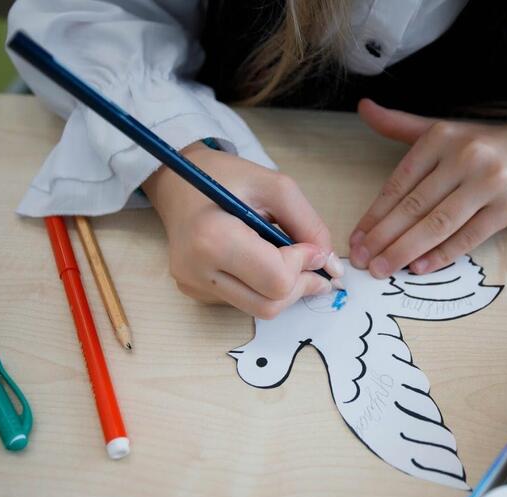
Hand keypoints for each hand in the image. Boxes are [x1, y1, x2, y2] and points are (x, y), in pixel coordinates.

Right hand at [143, 142, 343, 318]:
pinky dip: (264, 286)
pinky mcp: (196, 292)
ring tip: (290, 259)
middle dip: (300, 285)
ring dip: (285, 288)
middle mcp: (196, 271)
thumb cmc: (225, 177)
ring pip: (259, 309)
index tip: (311, 246)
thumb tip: (330, 266)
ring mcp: (194, 286)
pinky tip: (261, 260)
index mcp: (212, 239)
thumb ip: (309, 225)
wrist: (176, 182)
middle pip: (269, 305)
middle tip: (314, 263)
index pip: (276, 280)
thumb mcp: (275, 187)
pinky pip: (244, 301)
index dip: (304, 266)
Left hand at [349, 99, 506, 278]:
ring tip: (382, 269)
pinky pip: (468, 237)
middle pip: (415, 206)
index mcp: (441, 137)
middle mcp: (464, 157)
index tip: (357, 238)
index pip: (399, 182)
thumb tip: (364, 106)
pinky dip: (442, 255)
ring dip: (405, 250)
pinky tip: (418, 268)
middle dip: (383, 238)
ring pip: (438, 224)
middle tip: (361, 260)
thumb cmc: (486, 146)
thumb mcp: (443, 129)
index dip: (374, 214)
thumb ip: (400, 124)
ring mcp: (488, 183)